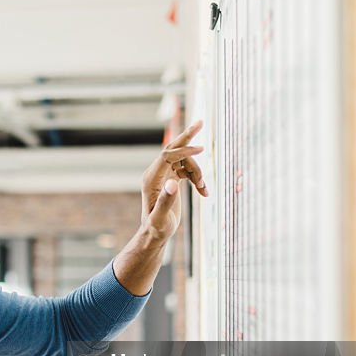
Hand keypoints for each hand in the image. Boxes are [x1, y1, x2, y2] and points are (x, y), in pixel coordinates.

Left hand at [140, 121, 206, 240]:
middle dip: (188, 137)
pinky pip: (187, 170)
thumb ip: (166, 201)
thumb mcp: (160, 218)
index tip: (203, 149)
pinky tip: (204, 191)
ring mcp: (163, 175)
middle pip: (172, 149)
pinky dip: (197, 178)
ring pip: (185, 162)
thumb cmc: (156, 228)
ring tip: (204, 189)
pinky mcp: (171, 179)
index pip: (167, 156)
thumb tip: (173, 183)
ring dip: (198, 172)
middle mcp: (155, 173)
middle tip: (201, 121)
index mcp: (151, 179)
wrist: (155, 234)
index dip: (184, 151)